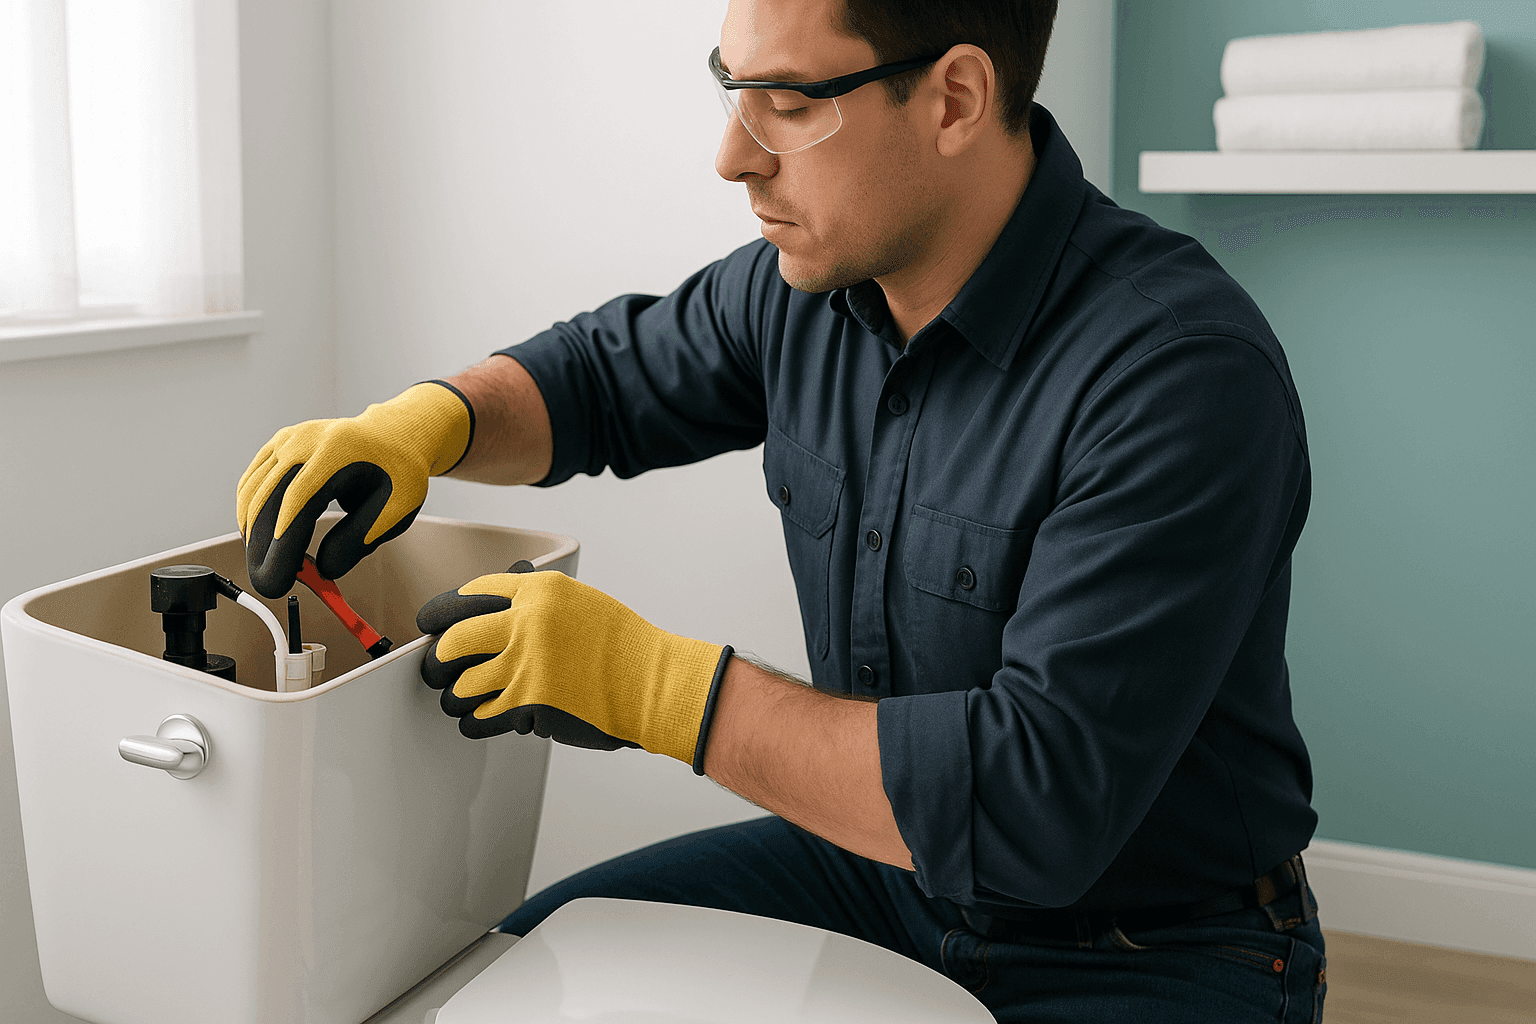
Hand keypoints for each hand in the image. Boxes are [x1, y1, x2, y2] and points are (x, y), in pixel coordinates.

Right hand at [237, 381, 473, 597]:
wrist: (393, 436)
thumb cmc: (399, 472)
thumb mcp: (395, 509)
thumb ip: (360, 539)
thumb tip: (325, 570)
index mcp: (338, 451)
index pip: (298, 500)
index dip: (283, 542)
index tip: (278, 576)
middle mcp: (306, 440)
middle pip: (269, 498)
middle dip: (263, 547)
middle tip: (268, 584)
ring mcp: (288, 440)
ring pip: (253, 492)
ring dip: (252, 534)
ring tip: (265, 565)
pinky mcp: (278, 445)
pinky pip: (252, 482)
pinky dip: (249, 513)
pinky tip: (257, 537)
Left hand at [416, 570, 732, 771]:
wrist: (654, 684)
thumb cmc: (625, 647)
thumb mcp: (582, 603)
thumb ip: (538, 601)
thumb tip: (502, 601)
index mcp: (540, 592)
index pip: (470, 595)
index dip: (443, 614)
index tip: (432, 625)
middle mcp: (528, 624)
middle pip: (454, 641)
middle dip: (437, 660)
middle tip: (436, 668)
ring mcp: (527, 667)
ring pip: (461, 687)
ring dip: (455, 698)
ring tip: (459, 700)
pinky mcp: (529, 707)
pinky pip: (479, 720)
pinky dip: (473, 723)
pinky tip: (478, 721)